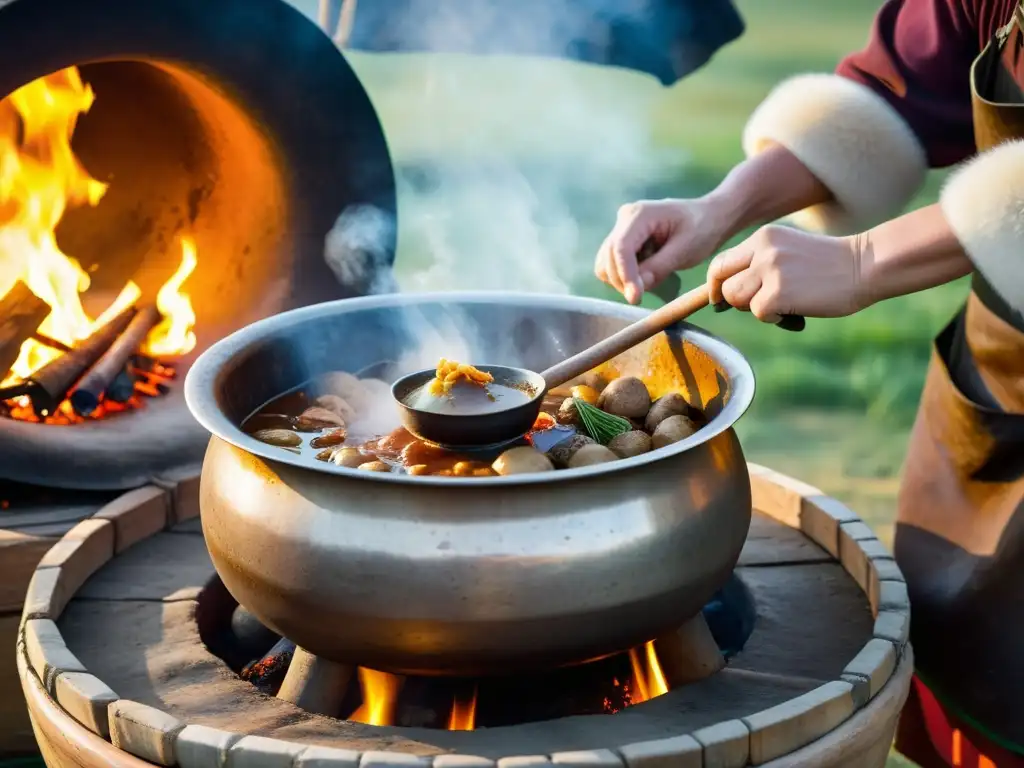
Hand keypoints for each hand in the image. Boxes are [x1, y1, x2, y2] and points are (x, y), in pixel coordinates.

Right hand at [595, 198, 731, 303]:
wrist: (708, 218)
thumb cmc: (702, 229)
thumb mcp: (685, 249)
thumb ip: (660, 267)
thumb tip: (637, 287)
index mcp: (640, 214)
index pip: (621, 248)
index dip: (625, 275)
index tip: (635, 298)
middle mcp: (625, 218)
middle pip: (609, 258)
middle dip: (623, 281)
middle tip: (644, 296)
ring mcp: (621, 229)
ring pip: (606, 264)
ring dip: (622, 280)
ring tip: (650, 279)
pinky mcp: (623, 242)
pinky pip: (612, 266)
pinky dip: (624, 277)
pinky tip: (646, 274)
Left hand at [706, 225, 866, 321]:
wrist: (866, 265)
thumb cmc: (829, 266)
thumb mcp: (789, 253)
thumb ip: (760, 264)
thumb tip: (723, 296)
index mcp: (763, 238)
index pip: (720, 262)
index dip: (715, 284)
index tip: (718, 299)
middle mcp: (762, 250)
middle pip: (722, 282)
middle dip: (732, 299)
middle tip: (758, 305)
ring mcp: (769, 269)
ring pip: (735, 298)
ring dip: (755, 308)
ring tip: (783, 305)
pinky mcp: (778, 292)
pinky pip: (758, 313)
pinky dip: (774, 318)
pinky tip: (796, 310)